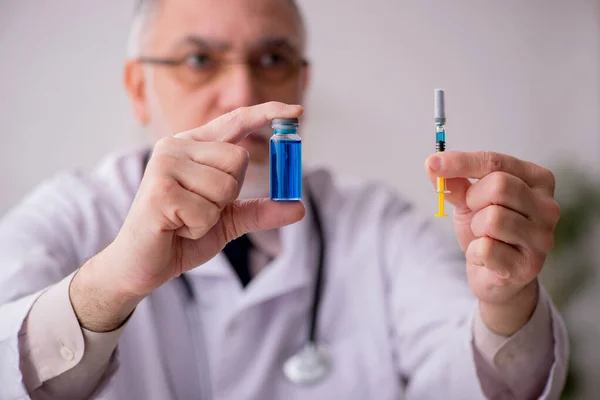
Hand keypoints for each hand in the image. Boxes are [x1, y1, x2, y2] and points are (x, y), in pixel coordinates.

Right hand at [71, 102, 305, 330]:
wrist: (141, 265)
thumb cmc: (180, 236)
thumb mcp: (226, 221)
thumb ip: (259, 211)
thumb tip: (298, 207)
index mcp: (192, 146)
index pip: (235, 121)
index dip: (267, 113)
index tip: (298, 112)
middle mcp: (176, 147)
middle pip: (238, 159)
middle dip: (228, 195)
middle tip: (198, 209)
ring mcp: (164, 164)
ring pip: (226, 185)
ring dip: (212, 215)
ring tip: (184, 220)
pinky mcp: (159, 189)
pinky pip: (208, 210)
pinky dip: (198, 228)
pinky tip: (175, 228)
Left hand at [425, 151, 559, 334]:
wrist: (494, 276)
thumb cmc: (486, 232)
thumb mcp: (469, 201)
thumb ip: (455, 182)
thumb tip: (433, 164)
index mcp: (538, 180)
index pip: (495, 162)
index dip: (461, 162)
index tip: (432, 163)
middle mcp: (548, 206)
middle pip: (499, 185)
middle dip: (473, 199)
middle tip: (474, 213)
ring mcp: (542, 238)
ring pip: (493, 219)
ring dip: (476, 228)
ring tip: (483, 236)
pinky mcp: (528, 266)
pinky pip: (486, 249)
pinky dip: (475, 252)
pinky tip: (485, 257)